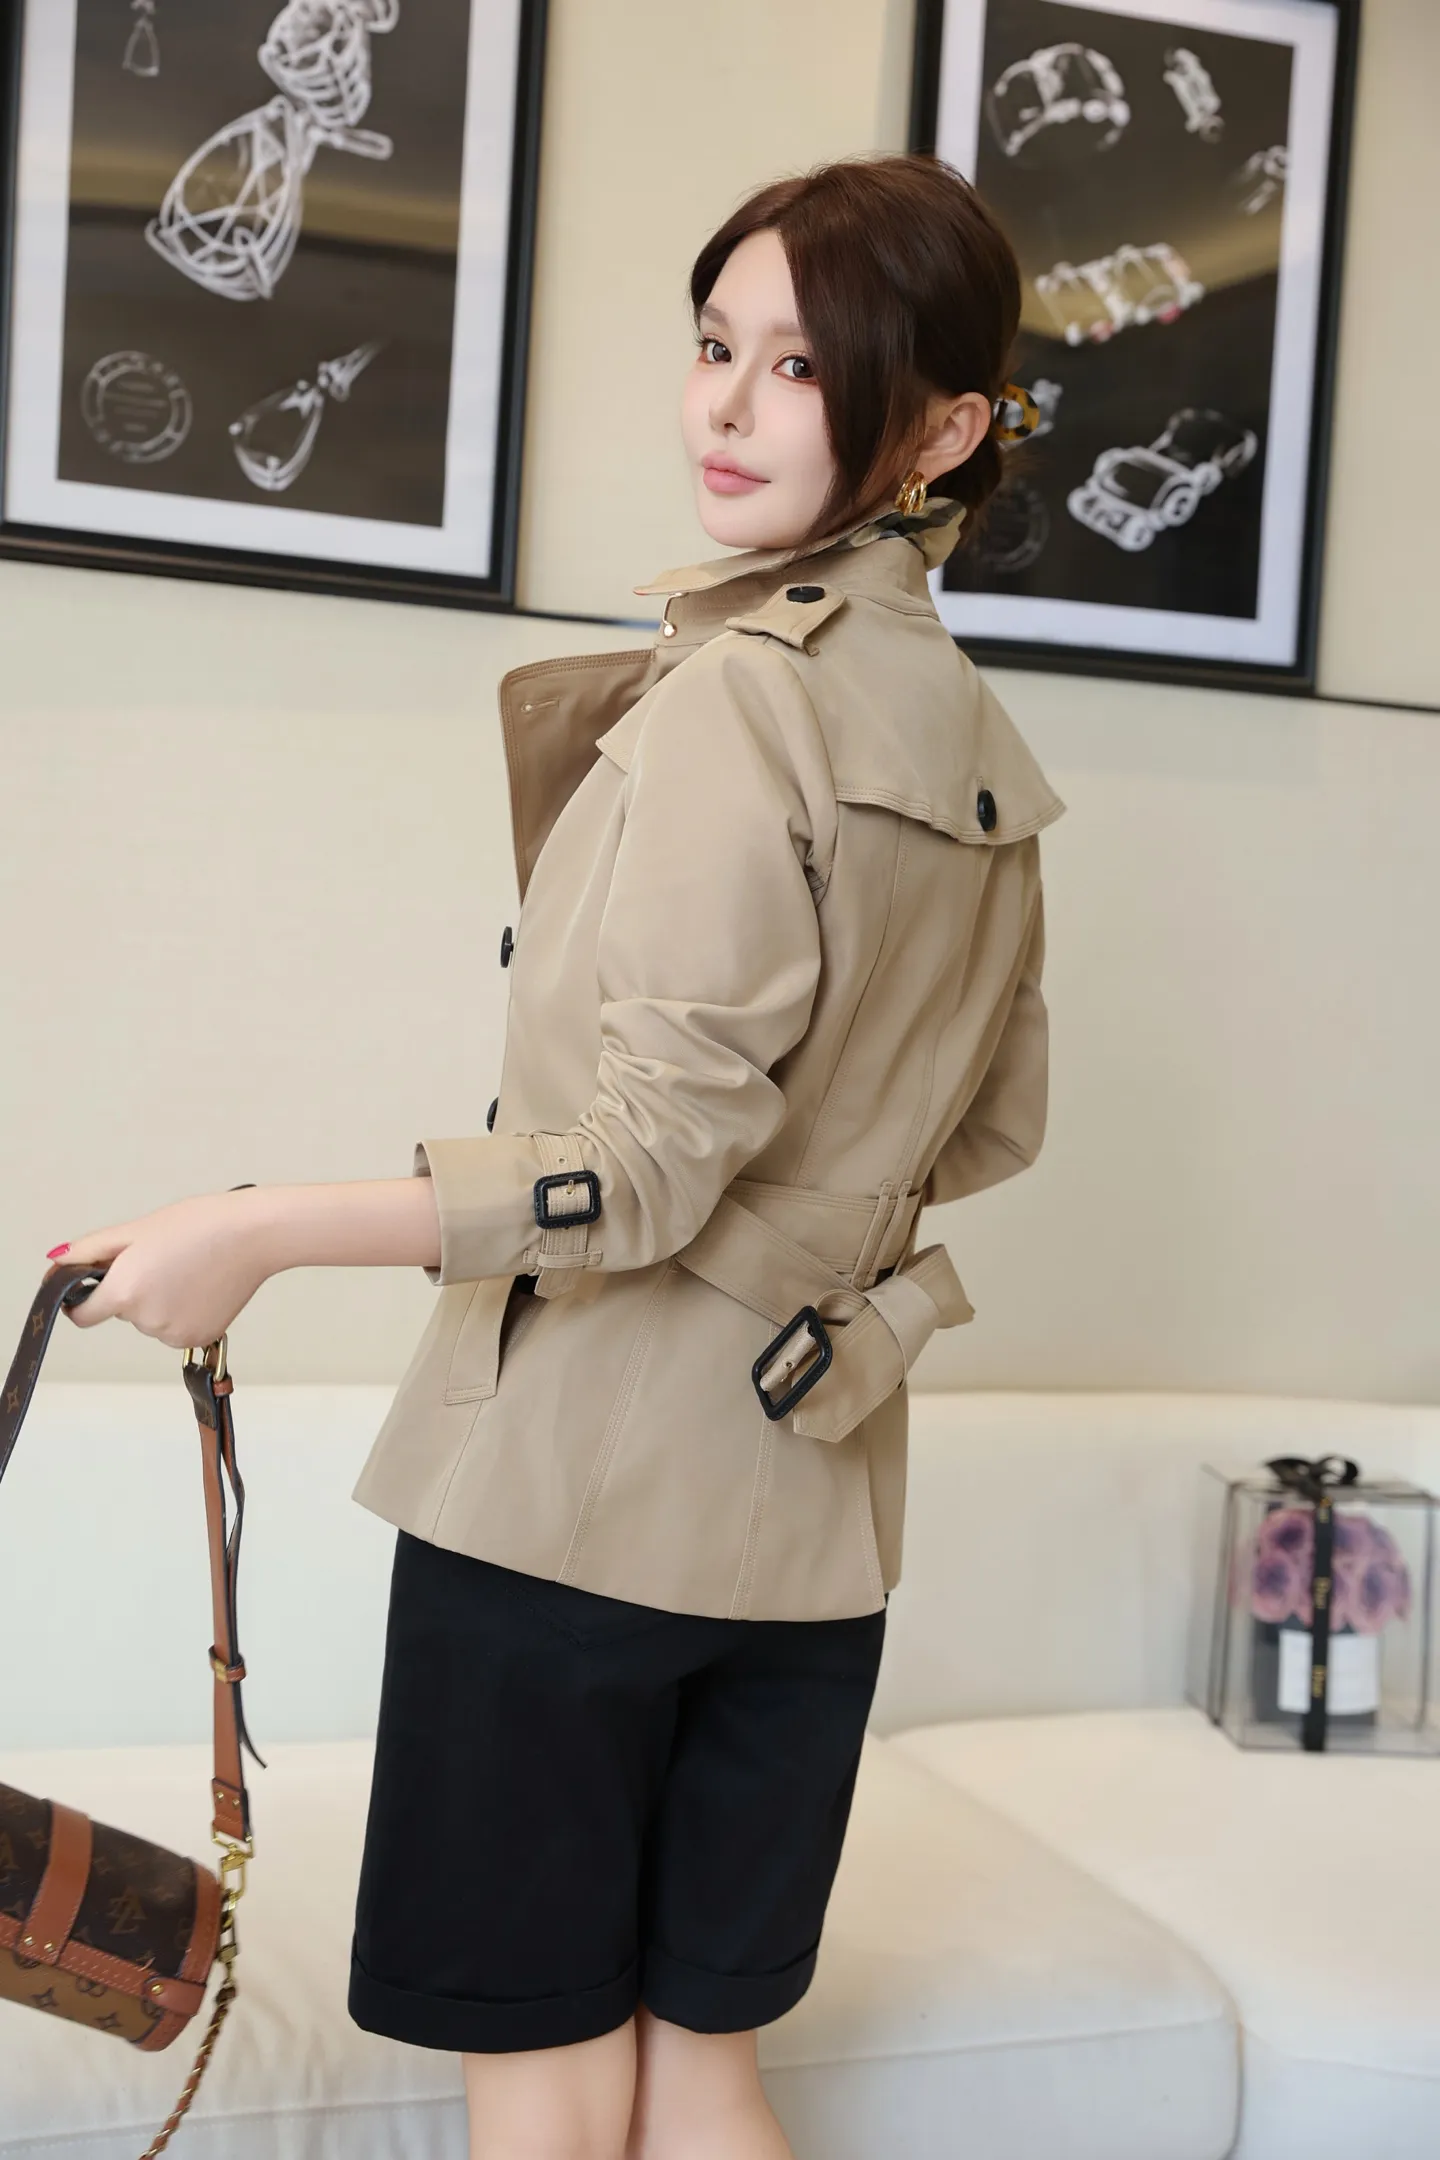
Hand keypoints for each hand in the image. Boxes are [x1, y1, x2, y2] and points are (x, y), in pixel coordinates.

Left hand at [44, 1189, 275, 1348]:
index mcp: (124, 1291)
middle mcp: (146, 1321)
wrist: (255, 1235)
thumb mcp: (137, 1229)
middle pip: (122, 1312)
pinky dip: (182, 1311)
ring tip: (187, 1270)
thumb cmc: (199, 1224)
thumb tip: (54, 1265)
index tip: (95, 1285)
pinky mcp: (199, 1338)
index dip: (82, 1300)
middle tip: (163, 1258)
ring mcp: (174, 1334)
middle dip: (133, 1289)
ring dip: (159, 1301)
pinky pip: (175, 1329)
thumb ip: (89, 1251)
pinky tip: (201, 1287)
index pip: (82, 1316)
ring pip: (150, 1321)